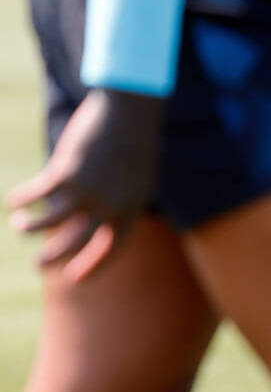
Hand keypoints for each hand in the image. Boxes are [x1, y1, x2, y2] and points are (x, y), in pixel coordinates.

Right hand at [7, 89, 163, 281]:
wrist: (130, 113)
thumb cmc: (133, 145)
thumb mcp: (134, 178)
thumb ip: (118, 202)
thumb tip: (95, 222)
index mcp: (131, 209)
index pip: (113, 248)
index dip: (93, 266)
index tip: (74, 279)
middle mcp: (109, 206)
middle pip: (75, 243)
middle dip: (53, 258)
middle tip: (37, 266)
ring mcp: (88, 191)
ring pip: (48, 222)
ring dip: (29, 227)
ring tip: (18, 225)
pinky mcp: (67, 172)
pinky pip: (37, 193)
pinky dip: (21, 199)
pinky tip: (14, 200)